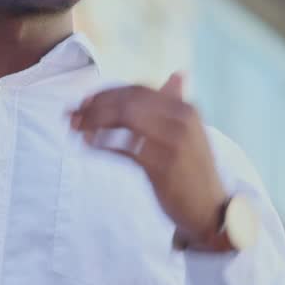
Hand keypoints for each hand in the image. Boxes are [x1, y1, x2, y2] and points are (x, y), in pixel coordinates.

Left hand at [70, 72, 227, 244]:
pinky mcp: (162, 166)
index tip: (85, 102)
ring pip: (125, 119)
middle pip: (128, 102)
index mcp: (185, 109)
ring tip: (76, 128)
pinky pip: (125, 147)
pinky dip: (103, 143)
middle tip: (73, 115)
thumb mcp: (190, 132)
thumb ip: (177, 104)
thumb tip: (177, 75)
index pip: (138, 90)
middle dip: (96, 106)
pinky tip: (88, 144)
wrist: (210, 210)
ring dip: (95, 121)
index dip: (107, 93)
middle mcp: (181, 120)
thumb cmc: (193, 171)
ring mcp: (173, 142)